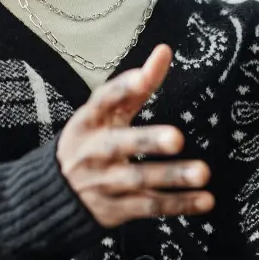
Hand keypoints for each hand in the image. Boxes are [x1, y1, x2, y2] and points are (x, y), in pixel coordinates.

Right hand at [56, 44, 212, 227]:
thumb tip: (165, 50)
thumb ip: (137, 85)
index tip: (145, 78)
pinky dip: (178, 205)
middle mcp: (94, 150)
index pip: (104, 100)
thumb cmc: (91, 141)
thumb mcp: (106, 113)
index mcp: (89, 120)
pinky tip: (205, 201)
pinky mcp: (114, 209)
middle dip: (148, 141)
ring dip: (172, 177)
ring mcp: (103, 182)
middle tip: (177, 138)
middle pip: (120, 144)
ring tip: (203, 173)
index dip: (124, 88)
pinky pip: (149, 207)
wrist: (54, 194)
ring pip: (139, 180)